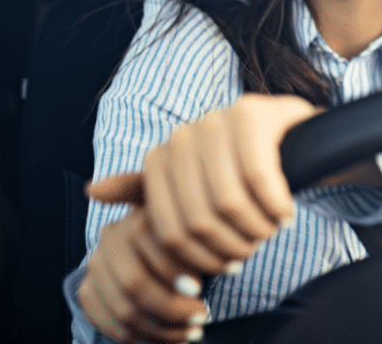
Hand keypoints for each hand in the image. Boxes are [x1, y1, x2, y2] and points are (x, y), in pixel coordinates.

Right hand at [78, 207, 209, 343]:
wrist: (145, 252)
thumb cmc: (181, 242)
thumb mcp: (191, 227)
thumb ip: (199, 232)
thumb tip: (228, 261)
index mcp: (139, 217)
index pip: (150, 245)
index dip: (176, 270)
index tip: (200, 290)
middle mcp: (111, 238)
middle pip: (134, 282)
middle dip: (171, 306)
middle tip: (201, 317)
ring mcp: (96, 266)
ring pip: (125, 309)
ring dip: (162, 328)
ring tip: (192, 333)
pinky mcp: (88, 292)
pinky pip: (111, 325)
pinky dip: (143, 339)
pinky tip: (170, 340)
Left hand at [90, 93, 319, 275]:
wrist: (289, 137)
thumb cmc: (235, 170)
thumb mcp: (188, 187)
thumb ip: (145, 193)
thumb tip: (92, 191)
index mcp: (160, 158)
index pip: (169, 232)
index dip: (199, 259)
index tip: (225, 265)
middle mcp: (184, 135)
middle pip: (199, 221)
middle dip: (231, 247)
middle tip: (252, 249)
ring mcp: (217, 120)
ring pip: (229, 203)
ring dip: (256, 229)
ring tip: (269, 230)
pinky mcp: (253, 115)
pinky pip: (260, 179)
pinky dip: (276, 206)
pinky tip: (286, 213)